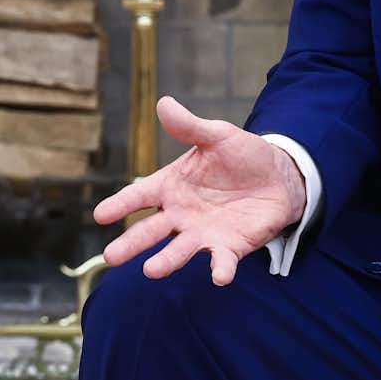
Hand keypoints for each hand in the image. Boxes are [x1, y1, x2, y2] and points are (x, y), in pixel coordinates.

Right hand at [94, 96, 307, 285]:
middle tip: (111, 257)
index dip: (120, 205)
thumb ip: (190, 127)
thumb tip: (163, 103)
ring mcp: (202, 233)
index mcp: (170, 186)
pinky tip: (218, 276)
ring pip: (179, 250)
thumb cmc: (242, 155)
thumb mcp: (217, 135)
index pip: (139, 196)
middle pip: (150, 231)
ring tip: (151, 271)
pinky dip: (219, 269)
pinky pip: (221, 260)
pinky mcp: (229, 247)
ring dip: (166, 261)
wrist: (279, 177)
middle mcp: (180, 214)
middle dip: (131, 244)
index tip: (100, 215)